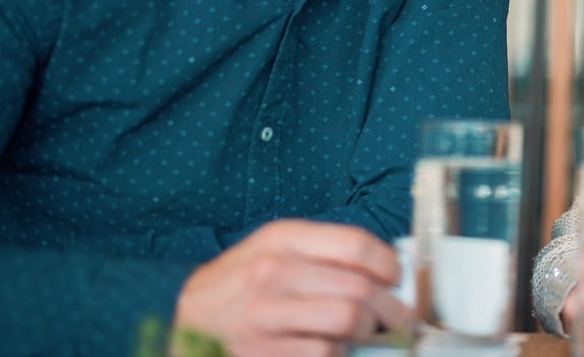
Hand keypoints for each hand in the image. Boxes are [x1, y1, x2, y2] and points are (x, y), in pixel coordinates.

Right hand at [173, 219, 411, 356]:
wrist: (181, 322)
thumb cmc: (237, 285)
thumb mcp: (271, 250)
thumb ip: (322, 252)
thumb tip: (385, 266)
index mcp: (281, 239)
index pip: (355, 244)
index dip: (387, 263)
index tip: (396, 277)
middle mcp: (272, 273)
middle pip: (359, 288)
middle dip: (391, 307)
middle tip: (401, 317)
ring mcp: (264, 316)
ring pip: (348, 323)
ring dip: (368, 333)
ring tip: (369, 333)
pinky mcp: (262, 354)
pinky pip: (325, 354)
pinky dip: (339, 354)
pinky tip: (333, 348)